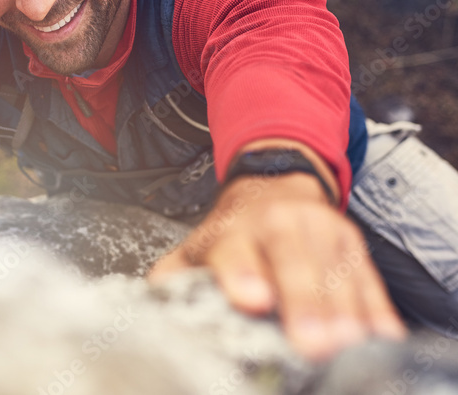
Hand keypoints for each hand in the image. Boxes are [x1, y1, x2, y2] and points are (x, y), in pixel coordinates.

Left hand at [147, 172, 406, 360]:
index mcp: (233, 230)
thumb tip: (151, 304)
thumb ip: (174, 275)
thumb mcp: (196, 246)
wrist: (274, 186)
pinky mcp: (353, 245)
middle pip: (292, 263)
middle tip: (310, 341)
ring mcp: (320, 232)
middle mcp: (278, 225)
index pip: (234, 251)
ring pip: (334, 273)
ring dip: (343, 312)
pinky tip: (380, 336)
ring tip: (347, 345)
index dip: (242, 274)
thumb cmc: (232, 231)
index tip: (251, 300)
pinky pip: (368, 281)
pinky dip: (376, 310)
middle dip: (303, 302)